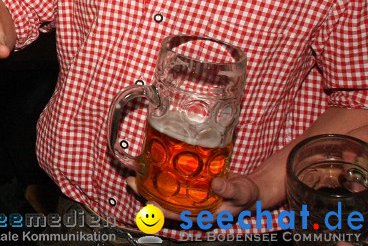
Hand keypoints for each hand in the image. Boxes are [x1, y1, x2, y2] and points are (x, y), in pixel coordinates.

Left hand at [126, 172, 260, 220]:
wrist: (250, 190)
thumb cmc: (247, 195)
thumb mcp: (242, 192)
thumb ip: (230, 190)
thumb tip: (216, 184)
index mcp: (203, 213)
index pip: (177, 214)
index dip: (160, 210)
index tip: (147, 202)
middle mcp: (193, 206)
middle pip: (165, 203)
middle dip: (147, 193)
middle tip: (132, 181)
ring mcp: (190, 197)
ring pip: (165, 193)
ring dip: (150, 184)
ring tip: (133, 173)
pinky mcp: (190, 186)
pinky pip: (172, 183)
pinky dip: (161, 176)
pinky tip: (150, 166)